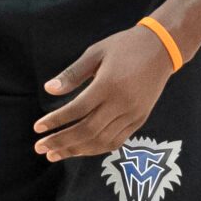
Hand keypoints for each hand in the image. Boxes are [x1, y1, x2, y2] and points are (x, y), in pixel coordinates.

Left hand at [35, 25, 177, 160]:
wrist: (162, 49)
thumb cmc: (125, 46)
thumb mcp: (96, 52)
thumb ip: (73, 73)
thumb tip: (49, 89)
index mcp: (108, 84)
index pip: (77, 110)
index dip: (56, 121)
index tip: (37, 128)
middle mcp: (122, 103)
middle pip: (87, 130)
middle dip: (61, 142)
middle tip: (40, 148)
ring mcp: (133, 114)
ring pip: (101, 141)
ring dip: (76, 150)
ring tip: (55, 154)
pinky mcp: (140, 119)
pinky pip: (116, 141)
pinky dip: (96, 149)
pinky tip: (80, 150)